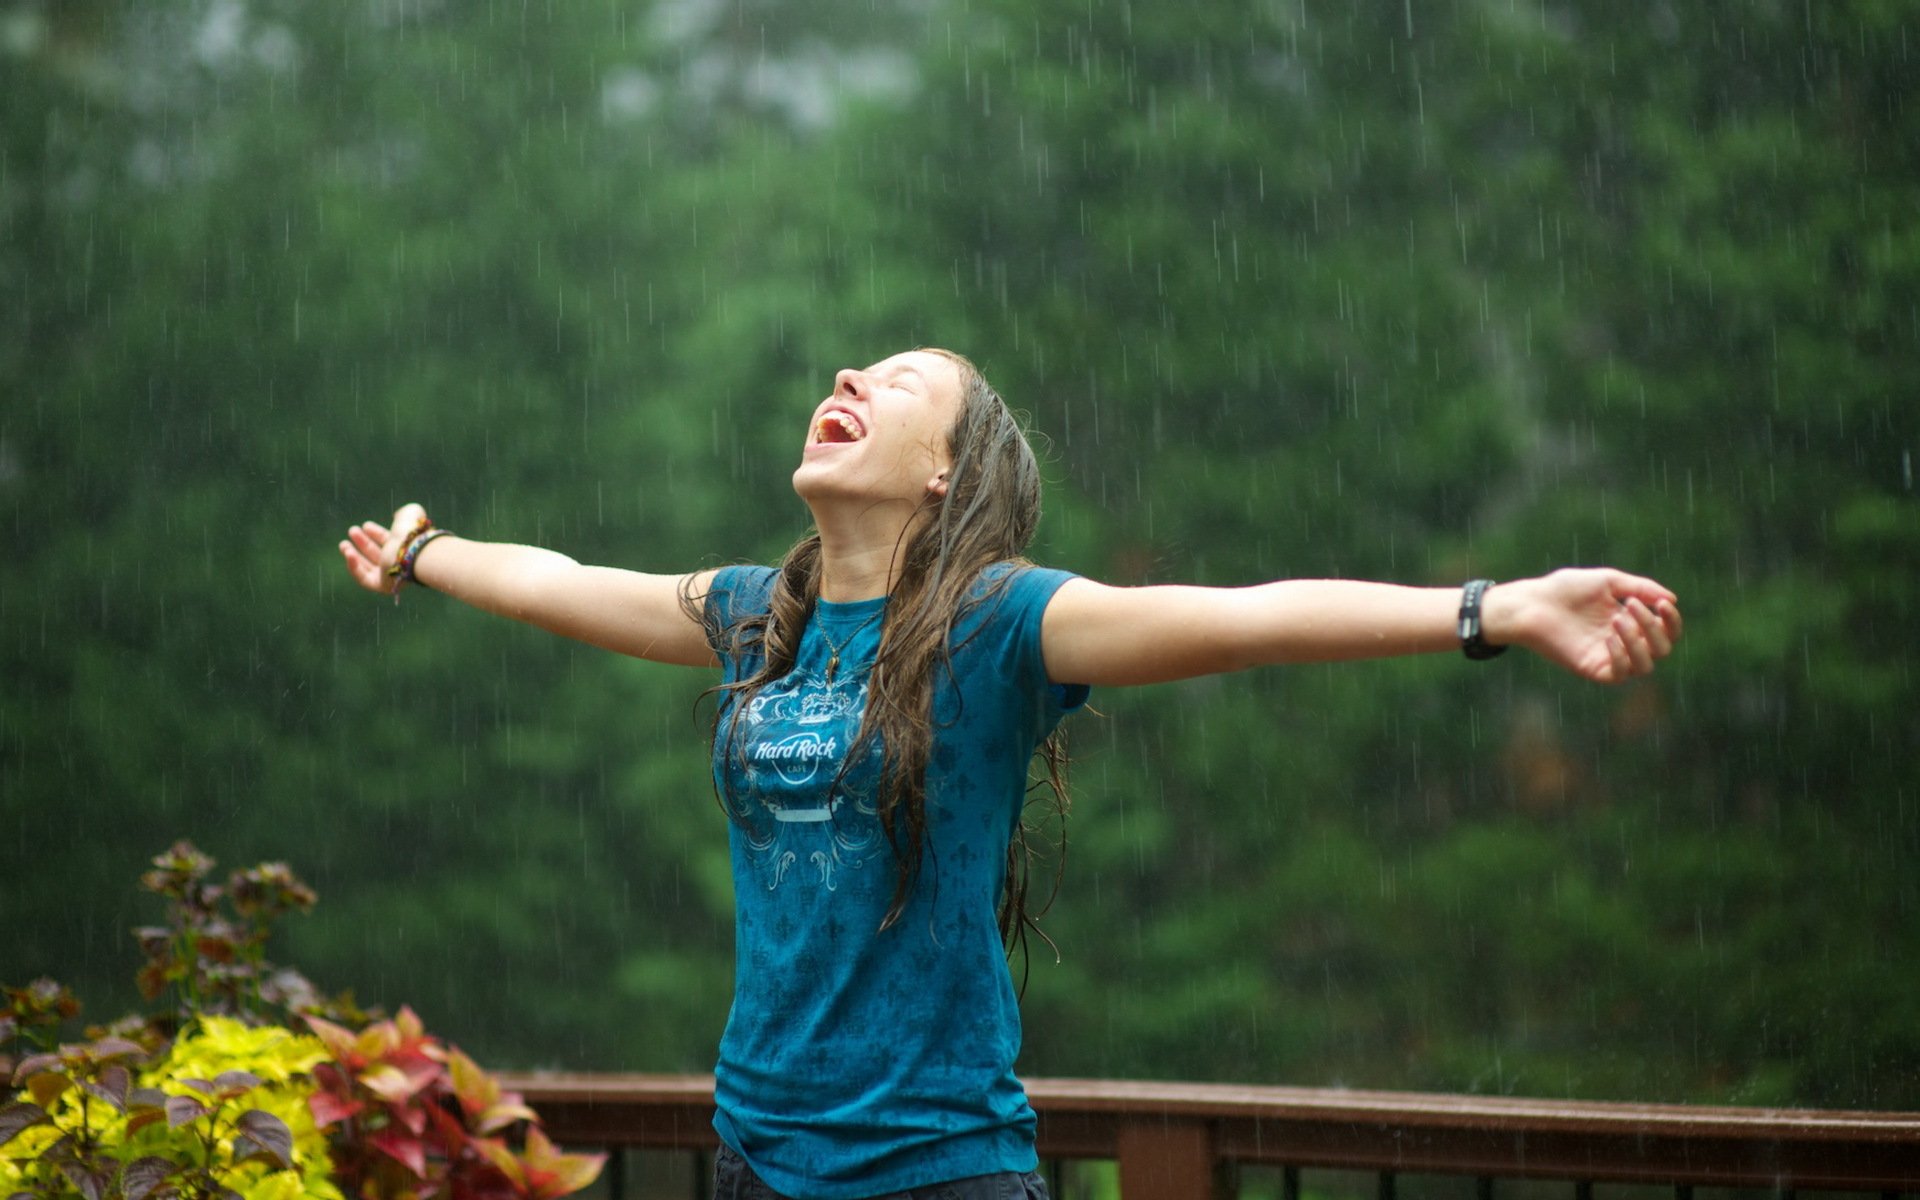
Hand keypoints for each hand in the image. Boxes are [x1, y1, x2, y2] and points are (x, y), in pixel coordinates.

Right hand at [338, 503, 429, 595]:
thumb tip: (398, 516)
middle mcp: (398, 562)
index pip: (389, 541)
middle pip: (376, 554)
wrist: (416, 552)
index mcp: (406, 547)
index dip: (376, 533)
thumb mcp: (411, 514)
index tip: (365, 525)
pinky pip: (364, 579)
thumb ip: (405, 513)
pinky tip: (348, 554)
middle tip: (351, 531)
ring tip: (343, 544)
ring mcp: (391, 576)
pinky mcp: (383, 586)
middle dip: (362, 543)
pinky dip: (354, 567)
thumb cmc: (414, 533)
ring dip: (353, 555)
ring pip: (368, 567)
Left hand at [1488, 568, 1682, 683]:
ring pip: (1646, 665)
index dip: (1672, 621)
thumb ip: (1641, 588)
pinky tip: (1609, 637)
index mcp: (1630, 622)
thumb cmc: (1565, 590)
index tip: (1662, 605)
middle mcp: (1623, 642)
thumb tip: (1671, 600)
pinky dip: (1622, 657)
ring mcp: (1608, 657)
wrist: (1532, 602)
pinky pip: (1619, 674)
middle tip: (1629, 606)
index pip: (1666, 631)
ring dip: (1639, 641)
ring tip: (1617, 619)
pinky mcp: (1591, 668)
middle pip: (1661, 649)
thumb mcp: (1608, 581)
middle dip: (1653, 627)